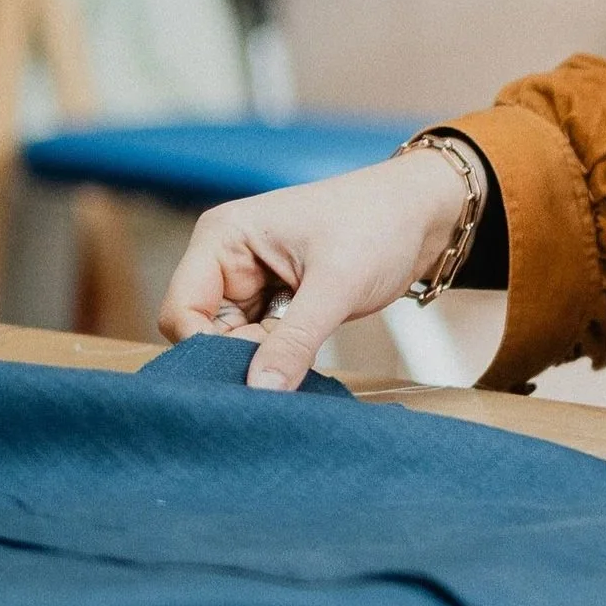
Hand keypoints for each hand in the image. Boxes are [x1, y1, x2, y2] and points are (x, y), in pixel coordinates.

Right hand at [158, 150, 474, 390]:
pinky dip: (281, 354)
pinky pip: (259, 342)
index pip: (179, 311)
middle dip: (240, 355)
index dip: (206, 348)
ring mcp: (249, 280)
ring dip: (264, 357)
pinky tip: (308, 352)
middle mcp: (225, 258)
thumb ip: (294, 341)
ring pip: (232, 342)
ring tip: (309, 349)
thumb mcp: (336, 287)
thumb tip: (259, 391)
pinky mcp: (274, 299)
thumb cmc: (379, 226)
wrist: (425, 214)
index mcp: (222, 238)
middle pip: (202, 331)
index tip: (254, 370)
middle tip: (289, 363)